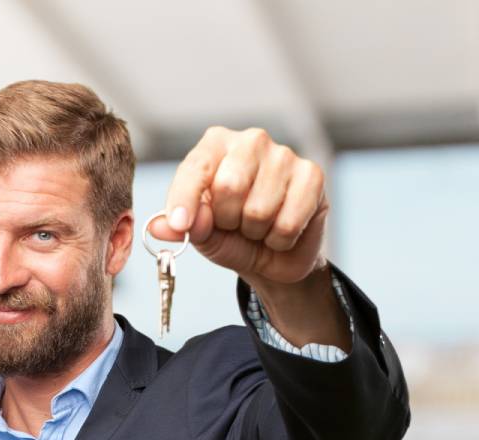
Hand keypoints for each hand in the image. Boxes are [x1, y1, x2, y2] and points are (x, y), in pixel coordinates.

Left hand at [147, 126, 328, 286]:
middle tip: (234, 225)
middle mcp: (251, 141)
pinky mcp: (313, 176)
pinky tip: (282, 230)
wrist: (274, 258)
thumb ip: (184, 226)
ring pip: (259, 210)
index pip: (196, 168)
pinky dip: (280, 239)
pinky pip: (287, 222)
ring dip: (256, 233)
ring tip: (259, 227)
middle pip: (229, 186)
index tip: (180, 223)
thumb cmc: (232, 236)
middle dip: (228, 220)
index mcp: (216, 144)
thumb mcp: (201, 234)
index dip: (185, 199)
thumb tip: (166, 224)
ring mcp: (285, 155)